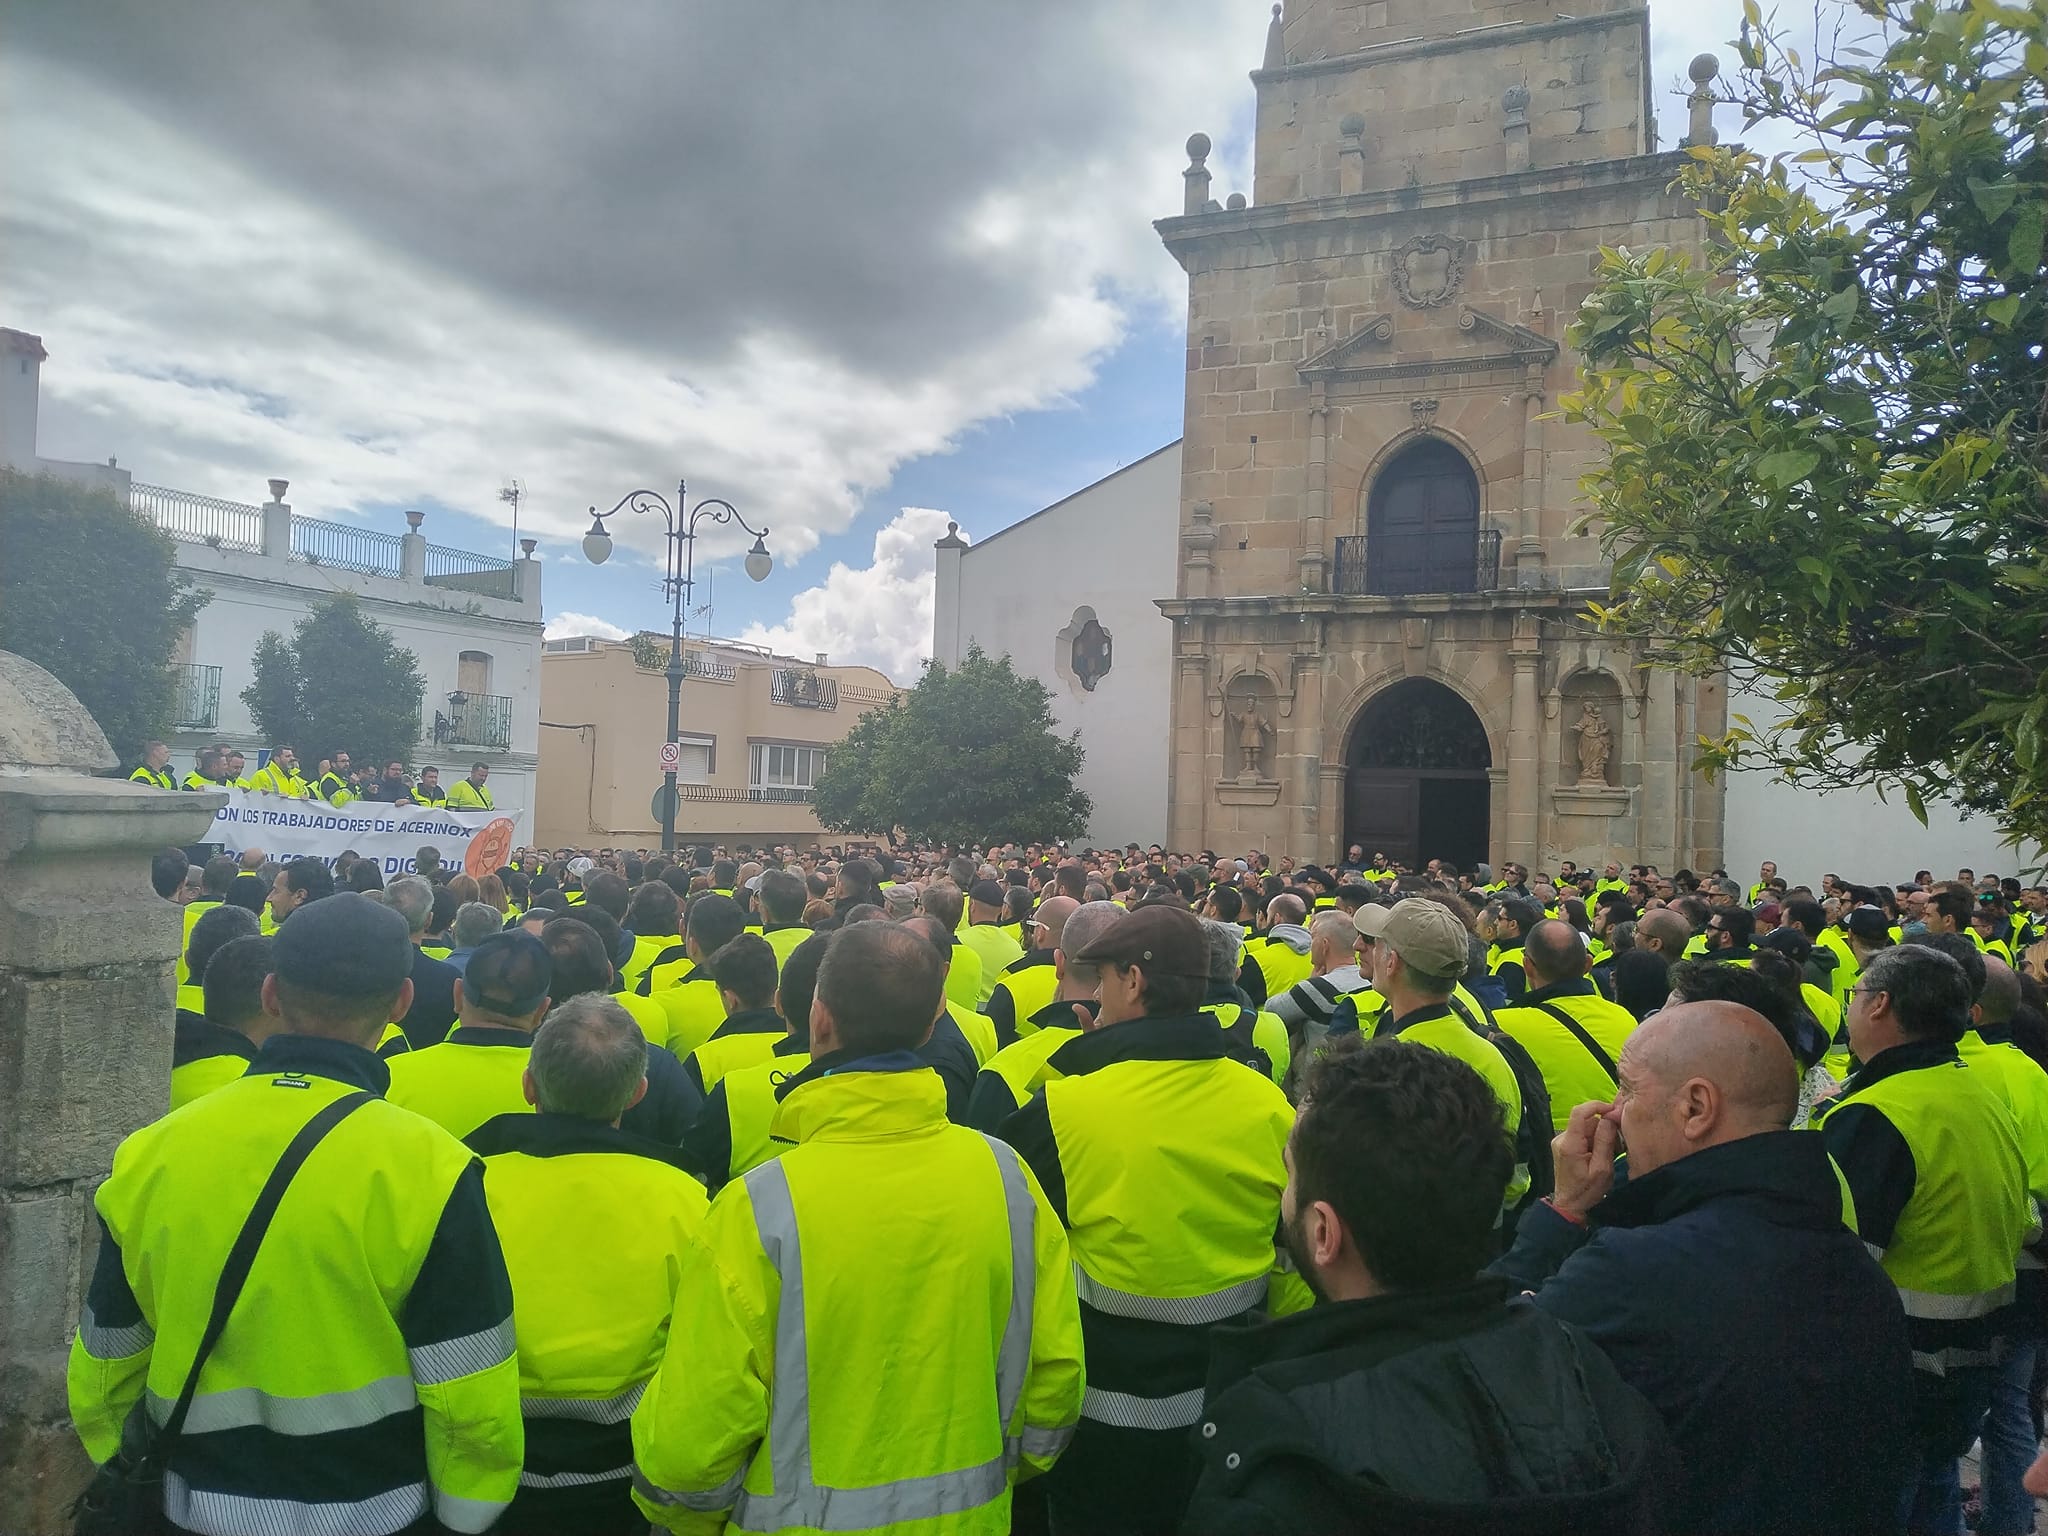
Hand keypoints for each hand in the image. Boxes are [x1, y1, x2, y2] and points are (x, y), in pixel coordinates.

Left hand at [1551, 1099, 1619, 1219]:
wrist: (1570, 1205)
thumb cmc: (1587, 1191)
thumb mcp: (1602, 1168)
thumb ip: (1605, 1141)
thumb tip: (1610, 1117)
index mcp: (1570, 1143)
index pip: (1580, 1112)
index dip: (1597, 1106)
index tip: (1614, 1111)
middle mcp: (1562, 1138)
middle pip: (1587, 1121)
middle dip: (1605, 1129)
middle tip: (1617, 1146)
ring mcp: (1561, 1142)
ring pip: (1586, 1128)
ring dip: (1601, 1137)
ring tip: (1609, 1155)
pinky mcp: (1564, 1146)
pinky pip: (1583, 1136)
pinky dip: (1594, 1142)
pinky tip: (1601, 1156)